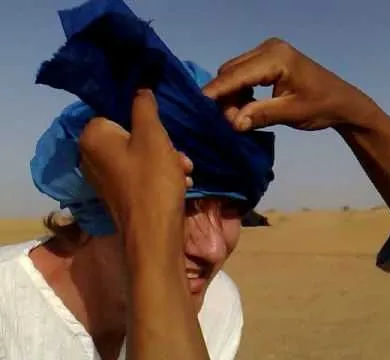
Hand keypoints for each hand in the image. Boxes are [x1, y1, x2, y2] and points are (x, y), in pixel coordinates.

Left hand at [79, 89, 192, 234]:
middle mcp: (91, 156)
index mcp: (93, 137)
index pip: (115, 111)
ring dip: (166, 159)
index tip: (163, 129)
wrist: (154, 232)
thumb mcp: (153, 135)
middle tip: (179, 153)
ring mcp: (104, 177)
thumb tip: (139, 88)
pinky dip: (159, 175)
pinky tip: (181, 182)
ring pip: (139, 155)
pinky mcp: (117, 193)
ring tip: (185, 169)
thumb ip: (144, 106)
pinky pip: (139, 173)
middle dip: (160, 143)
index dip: (143, 117)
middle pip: (130, 134)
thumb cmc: (152, 178)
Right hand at [203, 38, 375, 131]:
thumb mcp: (290, 112)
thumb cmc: (320, 106)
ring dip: (231, 96)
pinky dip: (240, 91)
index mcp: (275, 57)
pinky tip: (246, 107)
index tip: (198, 106)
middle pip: (231, 71)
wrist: (342, 101)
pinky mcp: (268, 60)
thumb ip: (260, 115)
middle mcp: (268, 48)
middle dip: (224, 97)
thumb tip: (233, 123)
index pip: (236, 74)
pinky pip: (243, 74)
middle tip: (230, 122)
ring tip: (239, 118)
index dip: (216, 91)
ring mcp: (267, 52)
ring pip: (234, 73)